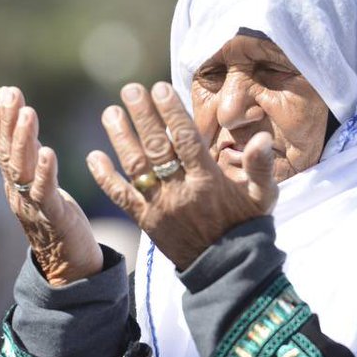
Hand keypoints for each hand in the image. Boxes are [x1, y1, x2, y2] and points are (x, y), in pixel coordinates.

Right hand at [0, 86, 104, 285]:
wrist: (68, 268)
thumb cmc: (58, 223)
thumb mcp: (42, 185)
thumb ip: (32, 160)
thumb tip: (26, 126)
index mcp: (16, 184)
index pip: (4, 146)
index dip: (2, 119)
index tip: (7, 91)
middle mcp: (17, 192)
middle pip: (7, 152)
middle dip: (7, 121)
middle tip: (11, 93)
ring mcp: (32, 205)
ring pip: (21, 168)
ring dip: (23, 139)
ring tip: (28, 112)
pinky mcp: (52, 217)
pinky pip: (44, 192)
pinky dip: (44, 171)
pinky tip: (47, 151)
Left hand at [87, 81, 276, 269]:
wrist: (226, 268)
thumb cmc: (246, 224)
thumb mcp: (263, 196)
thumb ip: (261, 166)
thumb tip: (263, 138)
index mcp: (208, 182)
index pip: (187, 141)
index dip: (172, 114)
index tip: (160, 88)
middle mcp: (181, 192)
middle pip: (157, 149)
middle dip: (143, 117)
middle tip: (131, 90)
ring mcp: (160, 207)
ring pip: (135, 168)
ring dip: (121, 139)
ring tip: (110, 112)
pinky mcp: (145, 221)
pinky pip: (121, 197)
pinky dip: (106, 177)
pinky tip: (93, 157)